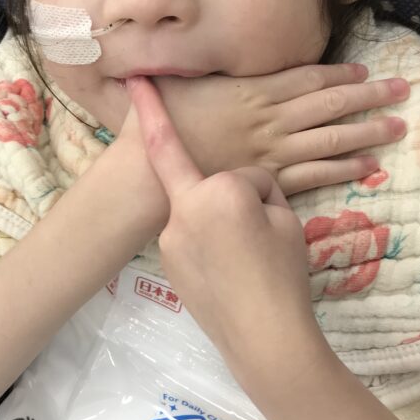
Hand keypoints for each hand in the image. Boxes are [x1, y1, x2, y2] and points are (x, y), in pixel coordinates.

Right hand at [120, 63, 407, 194]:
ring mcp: (274, 154)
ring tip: (398, 126)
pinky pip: (316, 176)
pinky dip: (345, 170)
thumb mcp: (186, 80)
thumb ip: (214, 65)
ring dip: (368, 132)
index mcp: (254, 92)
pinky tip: (369, 166)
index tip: (365, 72)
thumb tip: (225, 43)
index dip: (340, 75)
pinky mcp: (271, 182)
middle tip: (404, 90)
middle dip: (370, 97)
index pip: (308, 79)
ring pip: (331, 140)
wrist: (150, 174)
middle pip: (330, 105)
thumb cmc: (162, 123)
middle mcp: (271, 121)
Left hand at [127, 76, 330, 385]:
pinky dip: (212, 244)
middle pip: (209, 183)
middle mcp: (182, 212)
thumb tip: (242, 189)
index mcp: (214, 191)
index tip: (134, 80)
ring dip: (221, 222)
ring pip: (200, 212)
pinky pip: (193, 238)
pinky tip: (235, 269)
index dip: (151, 110)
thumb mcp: (284, 219)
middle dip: (230, 194)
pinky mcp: (172, 265)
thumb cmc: (282, 274)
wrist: (265, 339)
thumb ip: (257, 189)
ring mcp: (172, 242)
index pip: (179, 146)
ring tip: (252, 256)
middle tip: (252, 222)